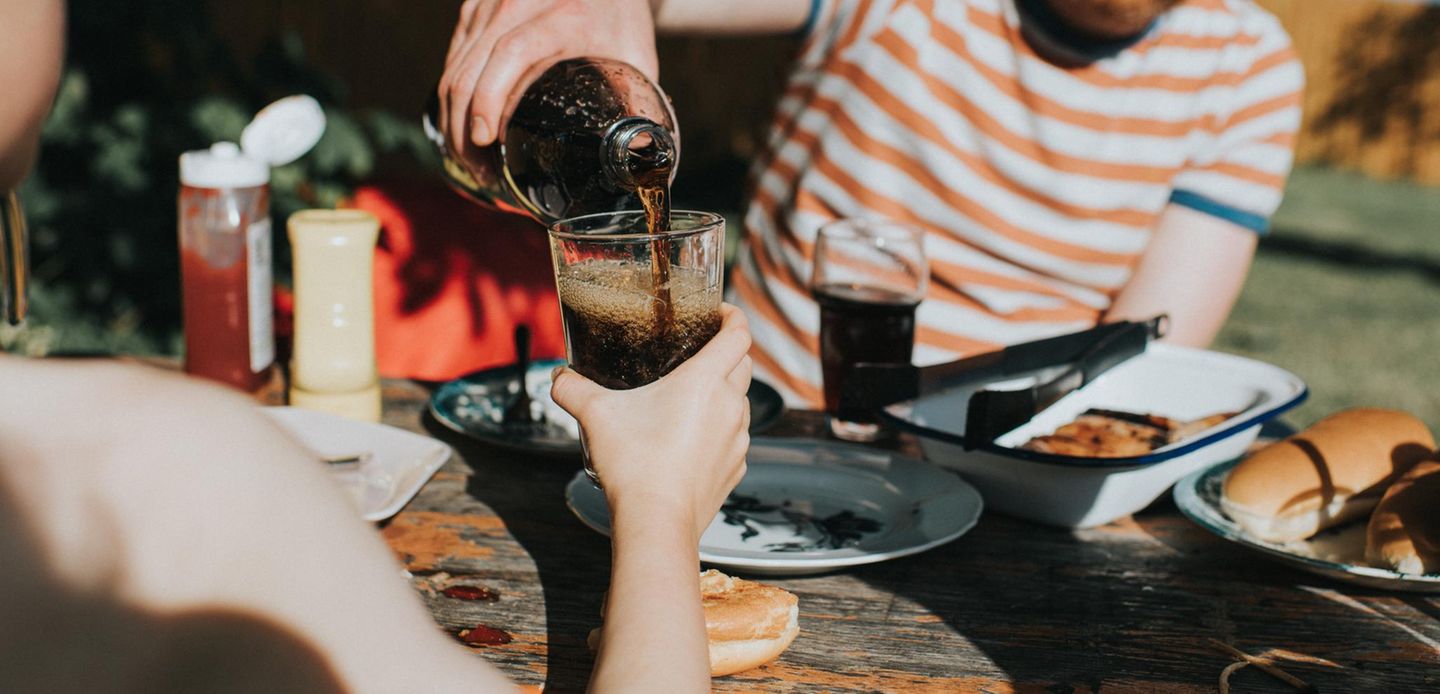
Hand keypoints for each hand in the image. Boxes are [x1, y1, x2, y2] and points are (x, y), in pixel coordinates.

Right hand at [437, 0, 658, 156]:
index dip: (490, 97)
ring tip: (473, 160)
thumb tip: (639, 154)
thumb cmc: (620, 21)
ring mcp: (489, 5)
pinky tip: (465, 129)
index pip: (511, 52)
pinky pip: (453, 60)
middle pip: (470, 68)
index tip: (486, 139)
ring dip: (453, 120)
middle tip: (483, 172)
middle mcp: (517, 3)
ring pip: (454, 67)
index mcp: (562, 15)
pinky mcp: (474, 10)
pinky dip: (452, 99)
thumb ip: (639, 104)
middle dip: (465, 129)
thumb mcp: (636, 58)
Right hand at [551, 304, 751, 541]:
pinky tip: (693, 438)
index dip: (733, 316)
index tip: (718, 313)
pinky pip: (735, 437)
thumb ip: (573, 389)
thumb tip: (559, 378)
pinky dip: (721, 429)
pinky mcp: (735, 468)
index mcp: (706, 382)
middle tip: (700, 350)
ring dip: (724, 392)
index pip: (739, 334)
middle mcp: (730, 406)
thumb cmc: (635, 465)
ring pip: (741, 402)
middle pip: (744, 364)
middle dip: (728, 351)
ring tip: (692, 397)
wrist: (657, 522)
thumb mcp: (596, 416)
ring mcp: (737, 440)